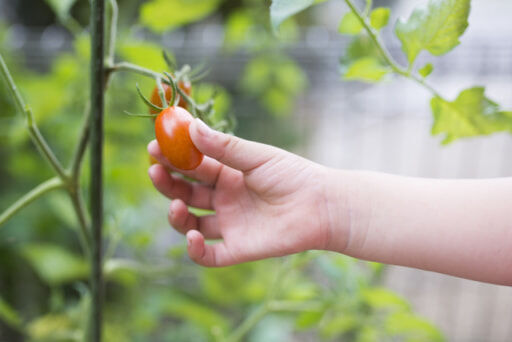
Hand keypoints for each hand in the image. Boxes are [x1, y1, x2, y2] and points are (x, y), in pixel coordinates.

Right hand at [148, 119, 334, 266]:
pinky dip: (195, 250)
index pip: (192, 167)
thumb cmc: (293, 175)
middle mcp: (224, 200)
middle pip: (186, 194)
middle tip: (154, 171)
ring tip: (178, 205)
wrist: (322, 205)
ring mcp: (230, 225)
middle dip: (168, 184)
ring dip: (177, 215)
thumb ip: (224, 146)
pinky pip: (209, 255)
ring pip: (191, 224)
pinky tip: (193, 236)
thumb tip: (191, 126)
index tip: (154, 148)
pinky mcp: (238, 248)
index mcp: (228, 175)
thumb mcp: (256, 156)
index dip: (172, 159)